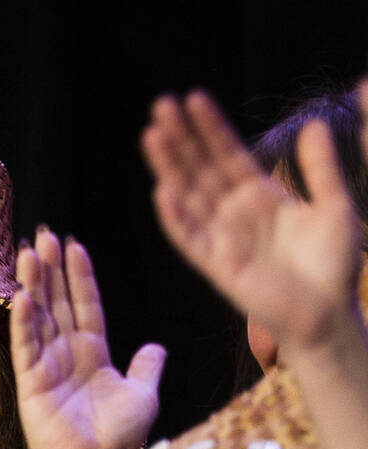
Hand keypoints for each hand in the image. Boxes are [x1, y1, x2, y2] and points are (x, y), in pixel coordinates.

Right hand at [12, 229, 164, 448]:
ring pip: (39, 317)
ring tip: (30, 252)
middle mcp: (66, 356)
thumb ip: (147, 367)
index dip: (79, 275)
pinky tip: (23, 295)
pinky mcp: (30, 384)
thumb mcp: (143, 394)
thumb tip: (155, 348)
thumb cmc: (119, 439)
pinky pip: (26, 346)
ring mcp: (45, 368)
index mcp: (92, 354)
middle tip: (43, 235)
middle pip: (56, 303)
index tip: (73, 245)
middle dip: (50, 268)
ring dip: (33, 284)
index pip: (84, 305)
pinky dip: (24, 321)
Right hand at [142, 88, 365, 360]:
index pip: (228, 154)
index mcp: (261, 197)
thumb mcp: (334, 205)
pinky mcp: (216, 265)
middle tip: (161, 105)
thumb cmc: (335, 264)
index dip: (211, 128)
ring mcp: (222, 238)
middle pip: (200, 168)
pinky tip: (163, 191)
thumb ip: (320, 167)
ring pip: (188, 195)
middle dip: (181, 138)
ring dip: (169, 166)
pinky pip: (189, 238)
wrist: (329, 313)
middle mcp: (235, 214)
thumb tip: (313, 123)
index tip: (194, 98)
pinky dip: (175, 216)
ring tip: (152, 135)